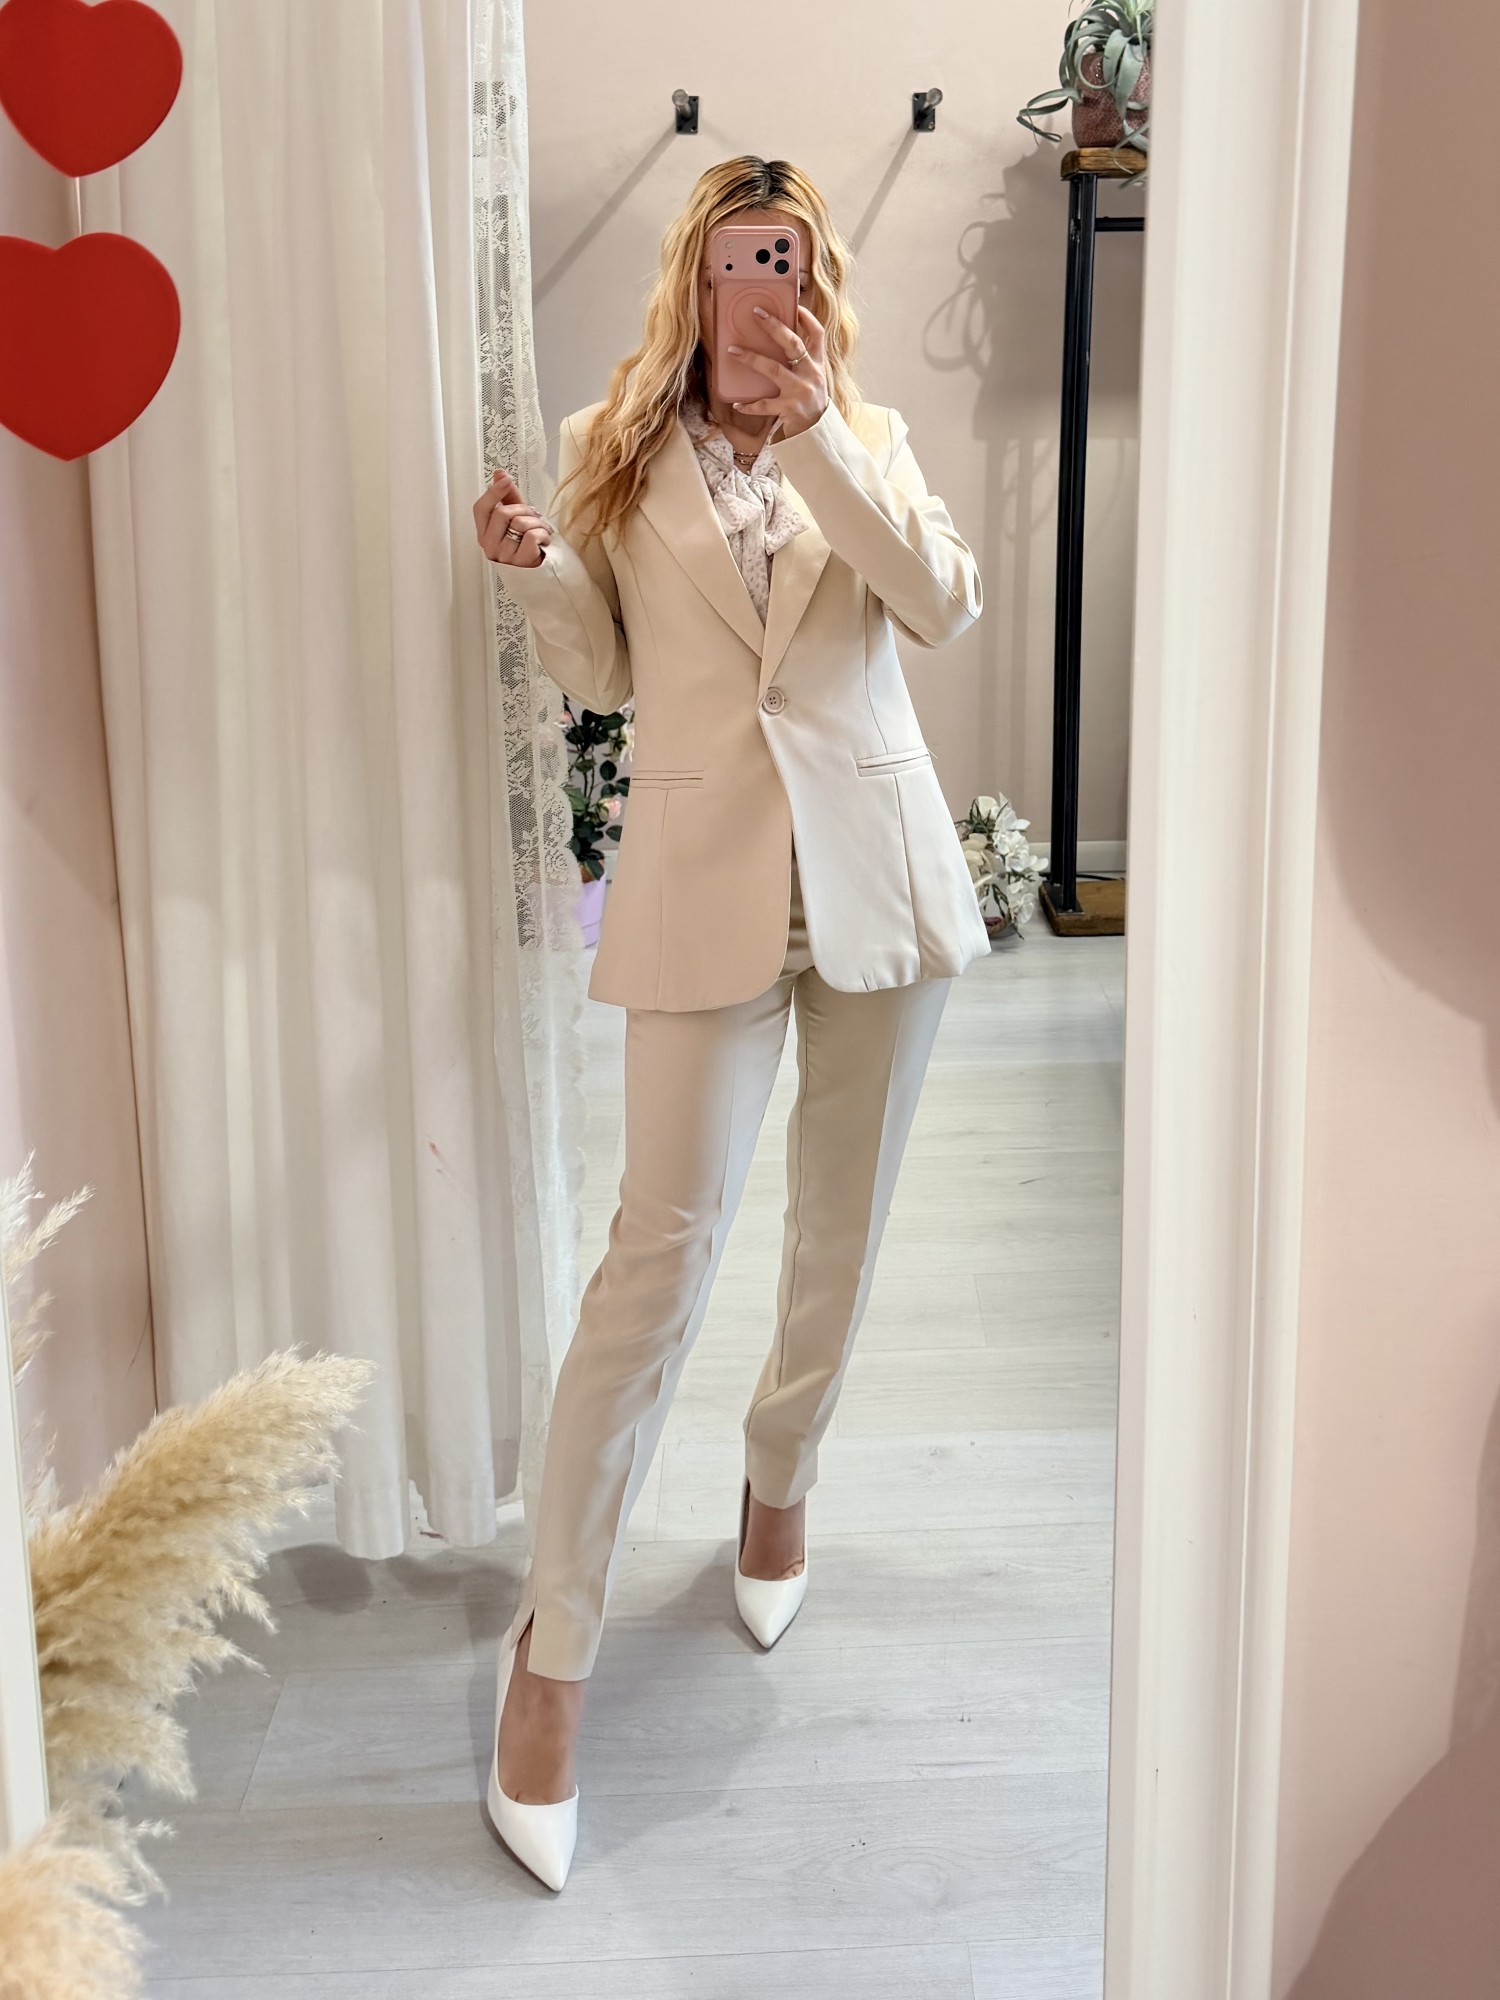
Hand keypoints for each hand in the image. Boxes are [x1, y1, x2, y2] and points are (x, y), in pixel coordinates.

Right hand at [474, 467, 552, 567]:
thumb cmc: (527, 544)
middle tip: (533, 515)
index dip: (493, 492)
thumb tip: (499, 474)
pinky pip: (532, 535)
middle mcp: (490, 546)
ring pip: (519, 524)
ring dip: (536, 522)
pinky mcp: (521, 562)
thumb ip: (507, 496)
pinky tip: (544, 540)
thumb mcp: (516, 517)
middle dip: (522, 509)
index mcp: (485, 534)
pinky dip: (543, 533)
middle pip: (502, 513)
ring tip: (540, 530)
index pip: (481, 509)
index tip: (506, 480)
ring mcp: (505, 556)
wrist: (542, 571)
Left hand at [728, 304, 828, 438]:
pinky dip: (749, 405)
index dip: (807, 318)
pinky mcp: (789, 409)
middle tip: (756, 313)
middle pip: (793, 344)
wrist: (818, 434)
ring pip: (774, 369)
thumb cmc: (809, 402)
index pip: (817, 334)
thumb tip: (779, 338)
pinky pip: (765, 405)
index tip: (794, 306)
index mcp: (817, 364)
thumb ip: (801, 361)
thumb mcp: (812, 377)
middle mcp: (811, 374)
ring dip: (752, 359)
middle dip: (774, 327)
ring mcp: (800, 392)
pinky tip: (737, 403)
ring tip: (733, 351)